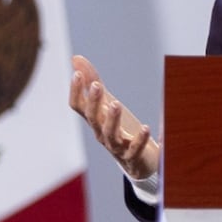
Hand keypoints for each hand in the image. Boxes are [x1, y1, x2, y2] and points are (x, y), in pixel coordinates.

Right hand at [69, 55, 159, 179]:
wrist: (138, 161)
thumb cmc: (119, 128)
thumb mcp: (106, 102)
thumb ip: (92, 82)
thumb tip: (75, 59)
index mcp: (95, 120)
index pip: (78, 107)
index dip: (75, 92)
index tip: (76, 74)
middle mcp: (102, 134)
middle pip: (93, 119)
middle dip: (93, 103)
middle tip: (97, 86)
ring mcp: (116, 146)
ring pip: (110, 135)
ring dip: (112, 120)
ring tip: (116, 105)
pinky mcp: (132, 156)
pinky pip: (134, 149)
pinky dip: (140, 139)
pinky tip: (146, 127)